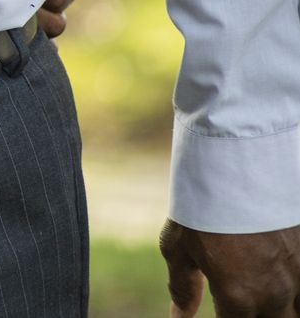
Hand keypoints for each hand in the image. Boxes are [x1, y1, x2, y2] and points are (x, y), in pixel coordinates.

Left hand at [161, 218, 299, 315]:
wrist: (241, 163)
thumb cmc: (202, 205)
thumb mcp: (179, 246)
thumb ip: (182, 287)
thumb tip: (179, 317)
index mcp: (239, 297)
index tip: (223, 311)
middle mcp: (275, 294)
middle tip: (245, 306)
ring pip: (297, 313)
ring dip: (283, 309)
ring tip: (265, 297)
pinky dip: (296, 290)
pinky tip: (282, 277)